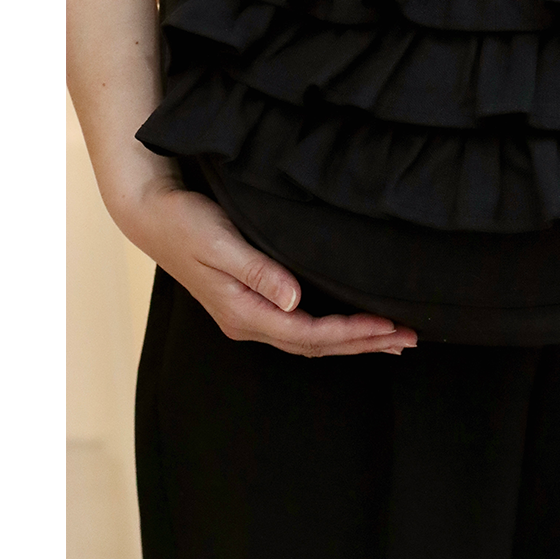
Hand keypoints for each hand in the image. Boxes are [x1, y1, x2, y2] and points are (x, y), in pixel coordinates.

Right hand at [126, 182, 417, 357]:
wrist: (151, 215)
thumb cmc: (186, 222)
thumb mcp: (221, 243)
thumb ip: (258, 272)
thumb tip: (294, 300)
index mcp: (243, 313)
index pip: (309, 333)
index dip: (351, 332)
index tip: (388, 326)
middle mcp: (248, 322)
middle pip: (315, 343)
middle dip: (363, 342)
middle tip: (408, 339)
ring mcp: (247, 315)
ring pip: (310, 338)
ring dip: (352, 340)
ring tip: (392, 340)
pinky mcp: (249, 302)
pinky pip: (300, 325)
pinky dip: (332, 329)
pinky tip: (350, 325)